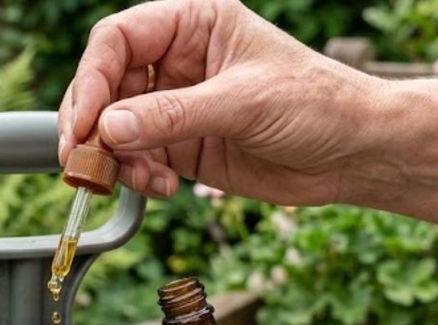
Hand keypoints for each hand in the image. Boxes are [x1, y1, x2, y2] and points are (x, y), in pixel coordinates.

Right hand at [57, 0, 383, 204]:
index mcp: (193, 23)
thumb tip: (109, 128)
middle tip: (84, 160)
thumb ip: (173, 115)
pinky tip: (164, 188)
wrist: (353, 153)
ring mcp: (175, 106)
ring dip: (114, 159)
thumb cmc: (316, 104)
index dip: (93, 78)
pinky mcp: (181, 147)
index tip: (85, 122)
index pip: (118, 39)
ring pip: (114, 129)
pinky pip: (137, 161)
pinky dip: (138, 178)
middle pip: (106, 86)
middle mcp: (176, 61)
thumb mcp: (244, 102)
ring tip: (139, 179)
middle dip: (92, 125)